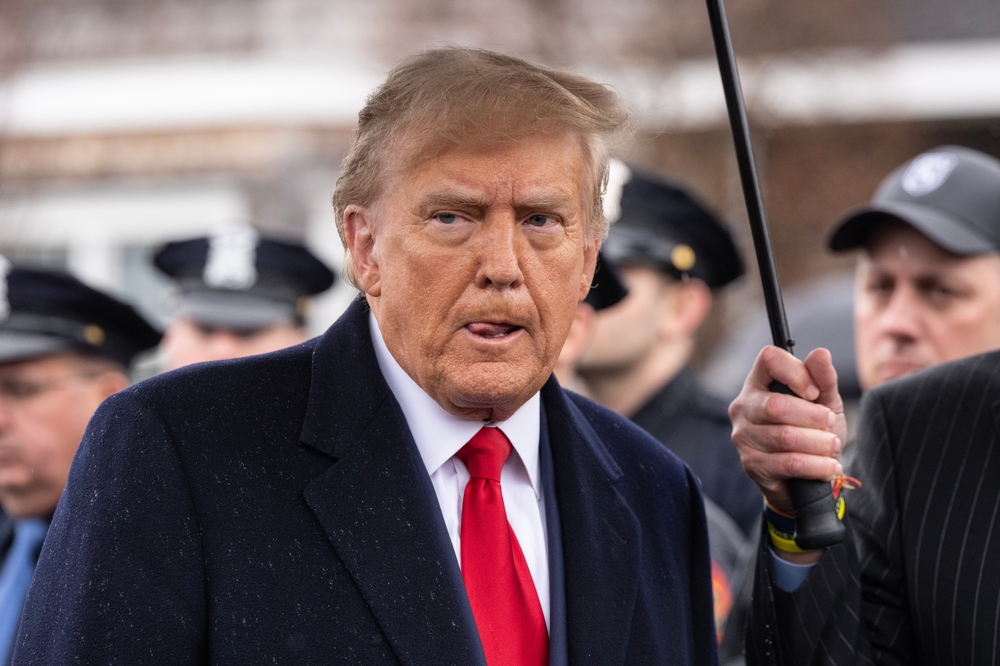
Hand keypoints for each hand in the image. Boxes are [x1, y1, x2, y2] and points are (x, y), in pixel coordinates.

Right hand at [729, 346, 846, 515]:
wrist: (805, 476)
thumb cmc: (811, 432)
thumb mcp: (824, 402)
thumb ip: (823, 378)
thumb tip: (821, 353)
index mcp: (758, 383)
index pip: (769, 360)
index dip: (796, 372)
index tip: (814, 392)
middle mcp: (743, 407)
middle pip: (777, 405)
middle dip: (814, 417)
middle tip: (830, 425)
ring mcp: (743, 437)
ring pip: (785, 437)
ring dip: (819, 444)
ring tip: (832, 447)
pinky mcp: (751, 464)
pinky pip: (789, 463)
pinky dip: (817, 466)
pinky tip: (828, 467)